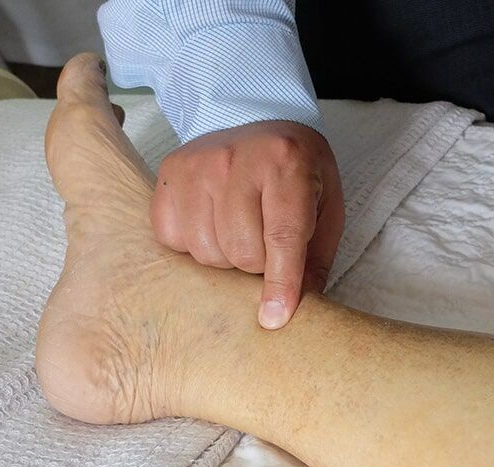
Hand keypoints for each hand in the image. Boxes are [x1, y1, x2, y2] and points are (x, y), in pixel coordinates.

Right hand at [150, 120, 343, 328]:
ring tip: (238, 233)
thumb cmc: (296, 172)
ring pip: (206, 253)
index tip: (274, 318)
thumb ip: (314, 258)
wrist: (259, 121)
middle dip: (256, 265)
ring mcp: (196, 166)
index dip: (280, 283)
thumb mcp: (325, 206)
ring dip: (225, 258)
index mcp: (286, 162)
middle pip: (240, 252)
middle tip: (264, 245)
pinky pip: (173, 240)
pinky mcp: (168, 176)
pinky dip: (194, 245)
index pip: (282, 237)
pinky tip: (211, 225)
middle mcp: (235, 159)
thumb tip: (296, 311)